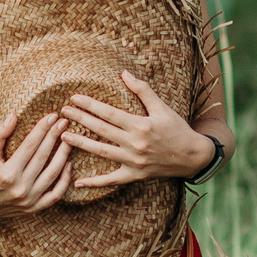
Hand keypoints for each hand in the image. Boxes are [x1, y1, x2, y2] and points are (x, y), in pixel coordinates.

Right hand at [0, 110, 75, 221]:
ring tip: (69, 139)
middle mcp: (20, 188)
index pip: (30, 145)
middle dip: (54, 137)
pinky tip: (68, 165)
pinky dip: (64, 180)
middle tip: (64, 122)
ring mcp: (28, 200)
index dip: (42, 129)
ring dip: (63, 155)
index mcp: (7, 173)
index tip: (52, 116)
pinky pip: (55, 195)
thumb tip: (13, 116)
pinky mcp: (33, 208)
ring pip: (52, 174)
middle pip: (43, 157)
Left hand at [63, 73, 215, 189]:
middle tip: (62, 112)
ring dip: (81, 144)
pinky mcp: (134, 175)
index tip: (74, 98)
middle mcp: (135, 144)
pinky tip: (77, 182)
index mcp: (140, 125)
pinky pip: (111, 180)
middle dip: (80, 119)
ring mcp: (133, 161)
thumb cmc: (178, 129)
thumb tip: (124, 73)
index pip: (109, 113)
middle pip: (101, 130)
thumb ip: (142, 90)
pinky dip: (94, 183)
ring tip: (63, 137)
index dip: (90, 105)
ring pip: (101, 152)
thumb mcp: (162, 107)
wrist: (193, 156)